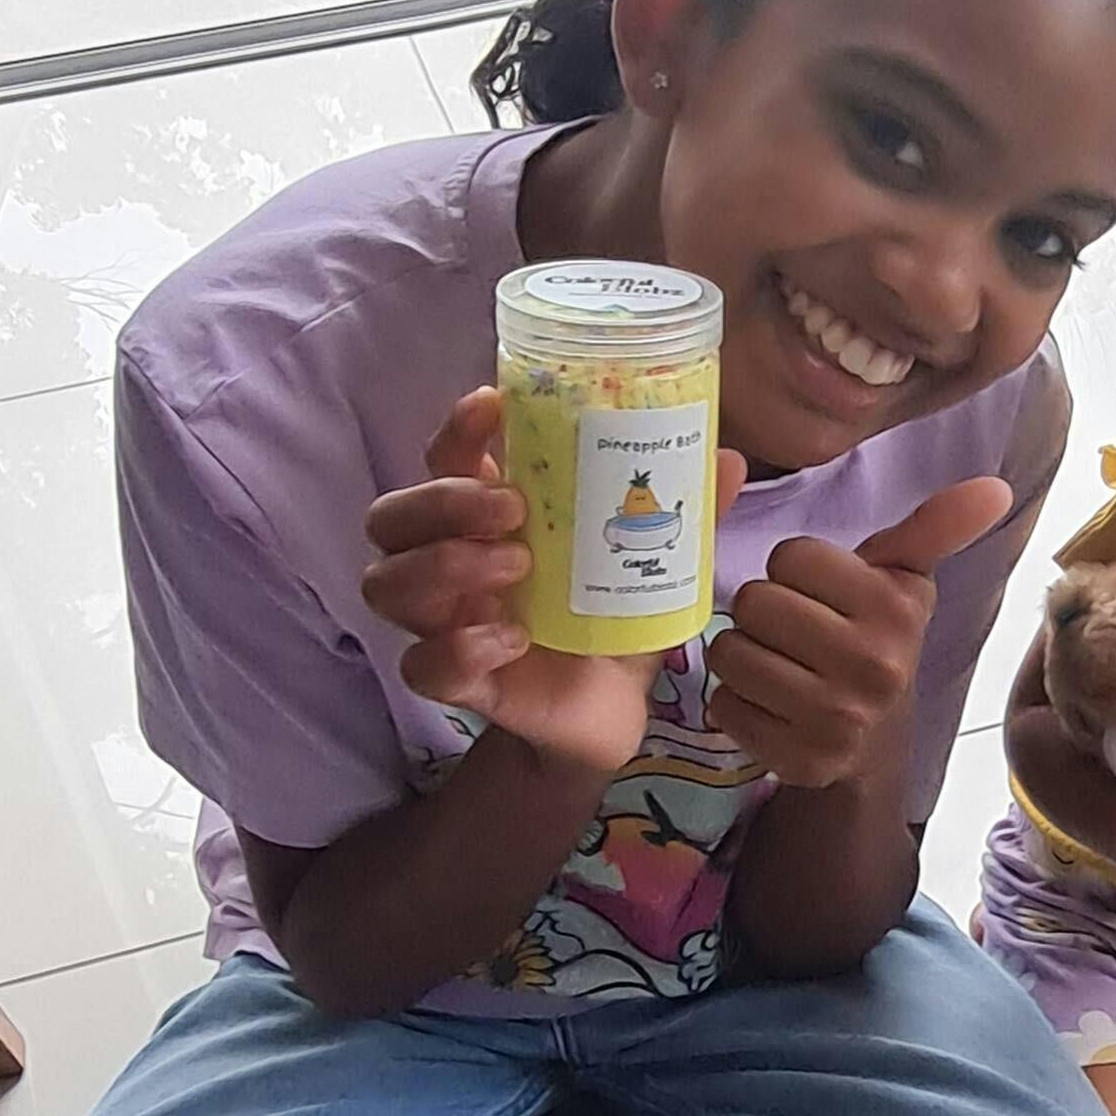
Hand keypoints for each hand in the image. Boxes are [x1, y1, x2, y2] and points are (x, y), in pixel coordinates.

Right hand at [361, 388, 745, 784]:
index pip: (442, 457)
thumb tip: (730, 457)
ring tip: (517, 568)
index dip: (455, 429)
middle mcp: (449, 562)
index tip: (492, 406)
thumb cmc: (612, 616)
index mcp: (486, 516)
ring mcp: (445, 623)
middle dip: (442, 501)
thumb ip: (682, 511)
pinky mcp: (458, 682)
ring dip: (445, 565)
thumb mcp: (649, 559)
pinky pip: (421, 666)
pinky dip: (459, 649)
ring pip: (385, 583)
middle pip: (392, 516)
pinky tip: (511, 641)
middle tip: (513, 509)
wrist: (612, 709)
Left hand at [706, 476, 1011, 789]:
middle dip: (764, 612)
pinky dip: (735, 702)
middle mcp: (873, 665)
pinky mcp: (800, 760)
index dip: (795, 571)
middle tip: (793, 632)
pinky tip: (769, 704)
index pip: (790, 556)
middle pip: (754, 601)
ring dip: (742, 655)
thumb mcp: (903, 578)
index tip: (820, 594)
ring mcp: (837, 719)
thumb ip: (934, 527)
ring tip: (778, 664)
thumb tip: (995, 487)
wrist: (877, 741)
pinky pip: (723, 705)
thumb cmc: (876, 639)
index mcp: (897, 609)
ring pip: (731, 652)